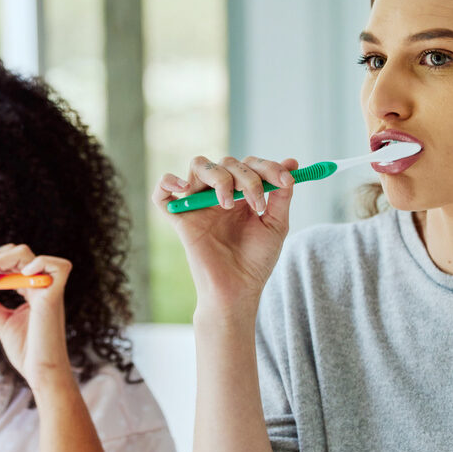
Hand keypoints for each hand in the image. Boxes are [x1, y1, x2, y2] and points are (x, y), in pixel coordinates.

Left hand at [0, 244, 73, 395]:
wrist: (41, 374)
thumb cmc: (26, 351)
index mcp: (28, 287)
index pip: (2, 261)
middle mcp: (38, 282)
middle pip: (10, 252)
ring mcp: (48, 286)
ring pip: (23, 252)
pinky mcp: (57, 294)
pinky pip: (56, 265)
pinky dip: (38, 263)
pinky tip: (21, 274)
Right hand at [152, 155, 297, 314]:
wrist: (240, 289)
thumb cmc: (256, 261)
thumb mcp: (276, 224)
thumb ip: (281, 195)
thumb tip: (291, 164)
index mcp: (240, 194)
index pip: (249, 164)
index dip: (268, 166)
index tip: (287, 178)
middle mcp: (217, 195)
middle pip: (226, 162)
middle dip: (247, 177)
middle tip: (257, 203)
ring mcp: (198, 205)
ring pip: (199, 166)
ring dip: (219, 177)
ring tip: (229, 204)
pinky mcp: (180, 220)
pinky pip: (161, 195)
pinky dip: (167, 182)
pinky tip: (184, 187)